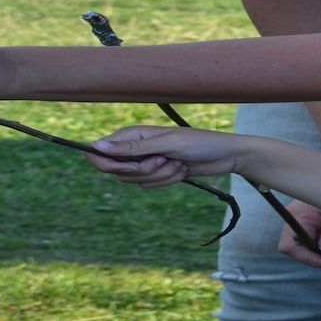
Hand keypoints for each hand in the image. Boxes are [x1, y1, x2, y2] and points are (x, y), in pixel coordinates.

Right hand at [87, 125, 248, 185]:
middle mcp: (135, 148)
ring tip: (177, 162)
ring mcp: (146, 162)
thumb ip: (132, 148)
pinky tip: (181, 169)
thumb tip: (97, 146)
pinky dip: (167, 180)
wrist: (223, 156)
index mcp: (132, 134)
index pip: (99, 152)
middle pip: (118, 171)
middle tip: (164, 159)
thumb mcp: (165, 144)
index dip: (108, 164)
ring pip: (135, 181)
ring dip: (160, 176)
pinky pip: (150, 186)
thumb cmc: (198, 143)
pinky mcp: (157, 174)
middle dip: (143, 171)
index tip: (131, 166)